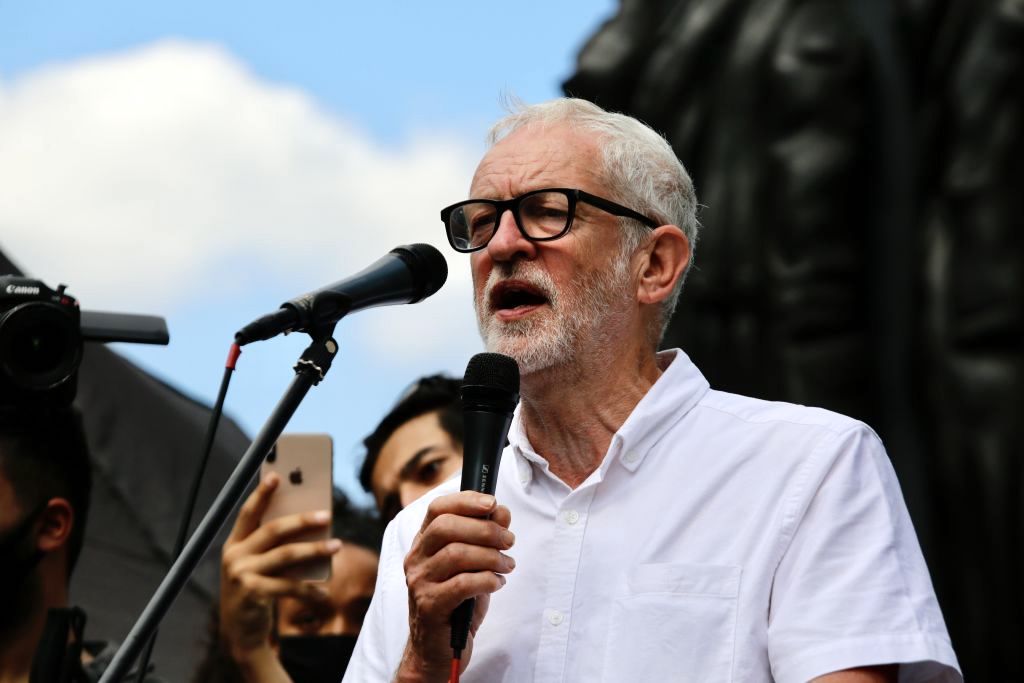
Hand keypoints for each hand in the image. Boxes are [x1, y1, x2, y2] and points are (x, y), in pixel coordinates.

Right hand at [219, 473, 340, 665]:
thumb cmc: (255, 592)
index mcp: (234, 544)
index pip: (248, 513)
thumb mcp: (257, 566)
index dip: (262, 493)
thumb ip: (273, 548)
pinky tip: (324, 594)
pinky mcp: (253, 594)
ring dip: (315, 550)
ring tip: (337, 545)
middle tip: (328, 514)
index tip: (277, 475)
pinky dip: (310, 590)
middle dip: (302, 520)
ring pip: (286, 555)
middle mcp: (234, 556)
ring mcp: (241, 575)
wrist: (241, 635)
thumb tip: (309, 525)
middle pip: (273, 530)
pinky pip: (289, 586)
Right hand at [396, 492, 515, 681]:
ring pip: (456, 554)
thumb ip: (484, 536)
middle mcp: (416, 558)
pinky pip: (462, 584)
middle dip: (485, 529)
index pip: (437, 508)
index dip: (466, 500)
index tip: (493, 503)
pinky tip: (497, 583)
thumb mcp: (473, 564)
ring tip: (507, 565)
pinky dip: (486, 580)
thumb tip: (501, 512)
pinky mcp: (429, 605)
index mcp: (423, 542)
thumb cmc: (457, 600)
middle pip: (446, 527)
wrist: (437, 647)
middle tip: (509, 540)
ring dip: (491, 556)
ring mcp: (419, 582)